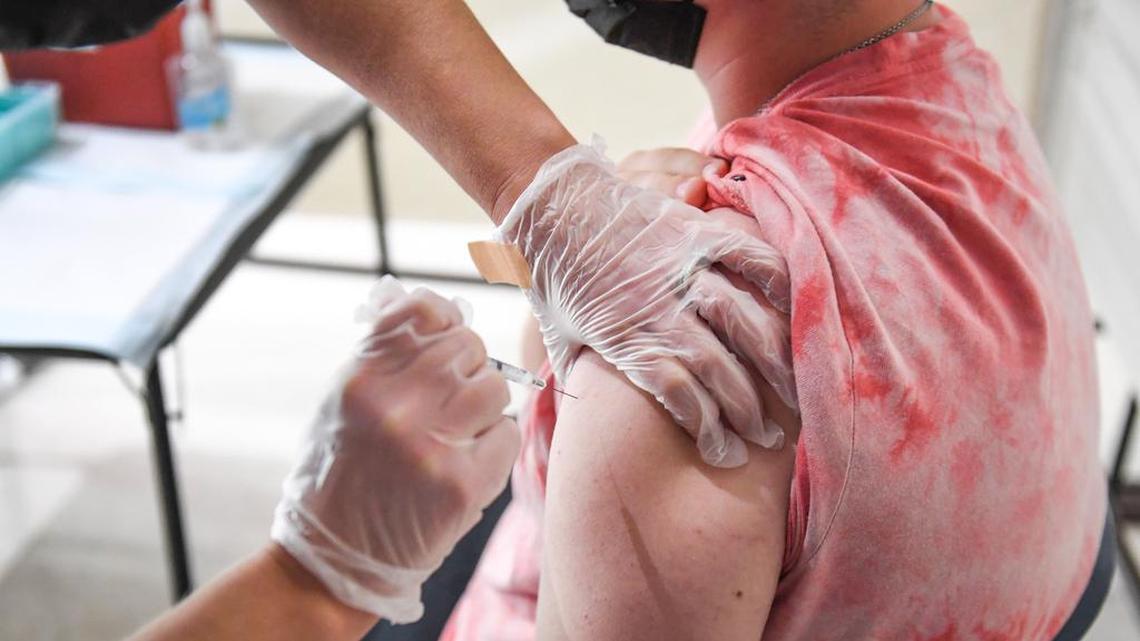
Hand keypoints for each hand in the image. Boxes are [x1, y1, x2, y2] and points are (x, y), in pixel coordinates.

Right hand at [271, 277, 519, 622]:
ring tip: (456, 430)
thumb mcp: (342, 401)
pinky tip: (463, 462)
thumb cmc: (342, 470)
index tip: (445, 334)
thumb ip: (385, 353)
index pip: (423, 312)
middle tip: (448, 397)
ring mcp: (433, 447)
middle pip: (467, 346)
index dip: (443, 319)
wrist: (336, 556)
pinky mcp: (464, 484)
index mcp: (361, 380)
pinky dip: (492, 445)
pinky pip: (505, 434)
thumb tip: (444, 310)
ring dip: (483, 405)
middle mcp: (396, 408)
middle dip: (466, 365)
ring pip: (494, 387)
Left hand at [497, 142, 795, 467]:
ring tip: (793, 390)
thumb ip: (583, 378)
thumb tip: (592, 426)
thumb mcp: (559, 338)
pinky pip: (747, 254)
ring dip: (770, 358)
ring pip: (738, 317)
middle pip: (713, 364)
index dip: (707, 426)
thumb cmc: (553, 278)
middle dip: (746, 407)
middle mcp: (654, 303)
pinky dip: (776, 280)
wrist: (547, 204)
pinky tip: (797, 311)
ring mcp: (677, 265)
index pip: (675, 389)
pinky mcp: (693, 230)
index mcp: (621, 335)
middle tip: (769, 437)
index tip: (727, 453)